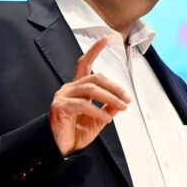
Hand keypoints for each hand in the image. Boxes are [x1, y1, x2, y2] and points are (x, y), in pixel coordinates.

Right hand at [49, 36, 130, 156]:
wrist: (59, 149)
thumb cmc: (74, 133)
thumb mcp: (97, 120)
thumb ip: (107, 108)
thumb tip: (120, 102)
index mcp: (77, 89)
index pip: (85, 64)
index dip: (94, 50)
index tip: (105, 38)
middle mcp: (69, 88)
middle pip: (95, 77)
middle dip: (114, 87)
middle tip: (127, 99)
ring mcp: (63, 96)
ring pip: (91, 89)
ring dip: (110, 98)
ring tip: (122, 107)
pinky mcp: (60, 107)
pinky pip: (83, 104)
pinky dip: (97, 111)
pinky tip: (107, 118)